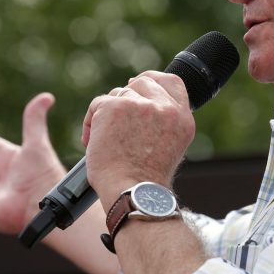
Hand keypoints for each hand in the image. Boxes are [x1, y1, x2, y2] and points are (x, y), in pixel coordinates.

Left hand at [81, 72, 194, 205]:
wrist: (132, 192)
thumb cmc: (145, 179)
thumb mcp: (170, 146)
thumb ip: (163, 120)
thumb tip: (142, 101)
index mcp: (182, 117)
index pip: (172, 82)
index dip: (153, 81)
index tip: (138, 86)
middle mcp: (165, 107)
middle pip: (142, 83)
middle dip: (127, 97)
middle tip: (116, 118)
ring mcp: (140, 105)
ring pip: (118, 94)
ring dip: (108, 113)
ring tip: (106, 140)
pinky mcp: (115, 107)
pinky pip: (98, 103)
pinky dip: (91, 122)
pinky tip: (93, 141)